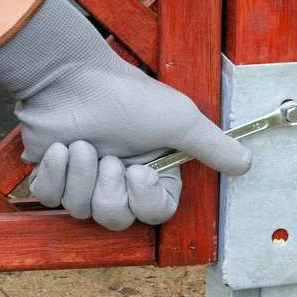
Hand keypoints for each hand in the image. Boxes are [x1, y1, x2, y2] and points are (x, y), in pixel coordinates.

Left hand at [0, 0, 251, 229]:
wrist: (71, 77)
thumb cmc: (126, 96)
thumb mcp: (179, 120)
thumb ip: (212, 146)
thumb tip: (247, 163)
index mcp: (153, 170)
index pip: (156, 213)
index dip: (145, 200)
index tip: (139, 171)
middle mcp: (120, 178)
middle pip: (116, 219)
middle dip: (109, 190)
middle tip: (107, 156)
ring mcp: (85, 178)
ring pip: (82, 211)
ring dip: (81, 175)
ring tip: (82, 144)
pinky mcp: (53, 175)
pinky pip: (50, 198)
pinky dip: (54, 174)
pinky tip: (59, 149)